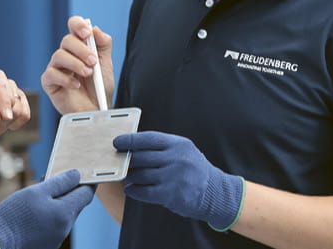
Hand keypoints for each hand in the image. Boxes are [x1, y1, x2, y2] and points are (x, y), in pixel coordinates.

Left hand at [0, 66, 30, 154]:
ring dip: (6, 121)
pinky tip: (4, 124)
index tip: (6, 117)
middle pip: (10, 97)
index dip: (3, 101)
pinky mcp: (18, 98)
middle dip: (0, 116)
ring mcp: (9, 87)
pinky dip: (16, 123)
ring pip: (19, 106)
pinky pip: (25, 114)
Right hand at [0, 170, 94, 248]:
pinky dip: (51, 215)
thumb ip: (59, 183)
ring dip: (59, 203)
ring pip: (65, 216)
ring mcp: (57, 238)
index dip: (88, 182)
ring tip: (44, 193)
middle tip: (61, 179)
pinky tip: (37, 210)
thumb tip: (76, 175)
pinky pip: (55, 226)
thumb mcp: (36, 192)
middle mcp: (65, 228)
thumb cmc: (15, 215)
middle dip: (71, 191)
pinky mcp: (48, 244)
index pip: (86, 194)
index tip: (87, 173)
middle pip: (76, 205)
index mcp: (65, 213)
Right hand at [41, 16, 114, 114]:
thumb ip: (103, 45)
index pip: (73, 26)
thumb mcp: (106, 64)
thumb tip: (95, 29)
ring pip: (58, 55)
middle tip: (93, 62)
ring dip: (75, 64)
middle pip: (67, 40)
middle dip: (81, 50)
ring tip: (88, 74)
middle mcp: (66, 54)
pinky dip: (65, 79)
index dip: (78, 25)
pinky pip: (51, 74)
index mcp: (79, 46)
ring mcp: (56, 67)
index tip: (87, 34)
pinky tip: (76, 85)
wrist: (97, 109)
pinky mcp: (49, 82)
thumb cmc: (100, 87)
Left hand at [113, 131, 244, 231]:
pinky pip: (144, 192)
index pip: (148, 138)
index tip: (117, 142)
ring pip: (140, 175)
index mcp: (178, 144)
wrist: (215, 192)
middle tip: (119, 162)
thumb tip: (131, 148)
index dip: (130, 140)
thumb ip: (161, 149)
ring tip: (127, 177)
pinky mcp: (171, 194)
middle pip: (141, 157)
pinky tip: (131, 190)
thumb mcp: (183, 152)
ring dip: (129, 177)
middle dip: (126, 160)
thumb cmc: (193, 170)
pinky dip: (134, 191)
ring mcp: (174, 177)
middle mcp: (176, 159)